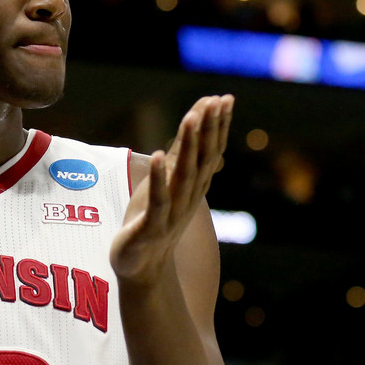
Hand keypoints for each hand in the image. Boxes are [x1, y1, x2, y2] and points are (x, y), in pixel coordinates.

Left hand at [111, 95, 232, 282]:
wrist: (140, 266)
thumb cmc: (153, 221)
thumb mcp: (169, 184)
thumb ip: (182, 157)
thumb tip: (196, 126)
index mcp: (193, 187)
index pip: (210, 151)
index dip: (217, 125)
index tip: (224, 98)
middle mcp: (188, 197)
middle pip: (203, 159)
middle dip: (209, 128)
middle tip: (217, 100)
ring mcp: (172, 212)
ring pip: (183, 175)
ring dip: (188, 145)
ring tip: (191, 117)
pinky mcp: (151, 226)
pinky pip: (159, 200)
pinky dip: (159, 178)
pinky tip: (158, 155)